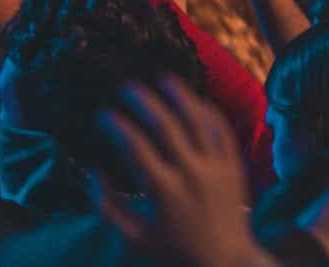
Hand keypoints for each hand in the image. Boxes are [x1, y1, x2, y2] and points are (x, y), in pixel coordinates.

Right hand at [97, 77, 260, 266]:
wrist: (226, 259)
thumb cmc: (175, 250)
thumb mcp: (135, 236)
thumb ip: (109, 207)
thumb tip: (93, 172)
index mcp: (164, 191)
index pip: (136, 148)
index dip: (118, 127)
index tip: (104, 113)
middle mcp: (192, 173)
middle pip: (166, 126)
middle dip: (144, 102)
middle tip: (128, 87)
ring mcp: (217, 166)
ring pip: (198, 120)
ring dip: (180, 96)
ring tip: (163, 79)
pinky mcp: (235, 164)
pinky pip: (221, 129)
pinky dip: (208, 111)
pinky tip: (195, 99)